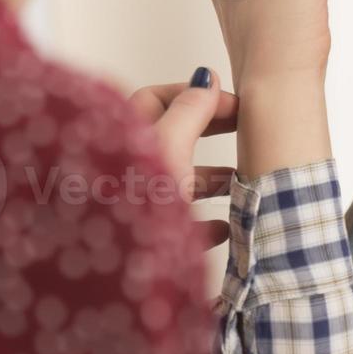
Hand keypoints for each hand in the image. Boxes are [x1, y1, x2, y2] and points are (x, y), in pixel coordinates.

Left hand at [127, 68, 238, 245]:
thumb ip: (190, 112)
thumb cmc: (132, 203)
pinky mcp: (146, 241)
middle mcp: (124, 168)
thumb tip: (206, 78)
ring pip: (179, 181)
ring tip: (243, 178)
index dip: (195, 94)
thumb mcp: (169, 148)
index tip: (233, 104)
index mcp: (122, 138)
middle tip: (245, 129)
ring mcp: (133, 205)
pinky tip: (227, 227)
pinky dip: (207, 222)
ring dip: (213, 178)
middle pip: (172, 138)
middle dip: (210, 132)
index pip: (155, 99)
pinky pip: (181, 225)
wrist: (107, 275)